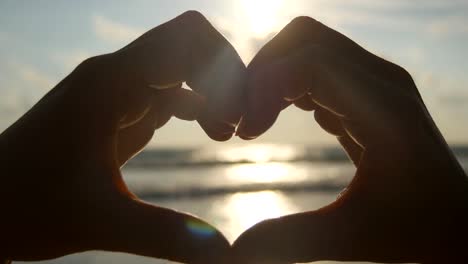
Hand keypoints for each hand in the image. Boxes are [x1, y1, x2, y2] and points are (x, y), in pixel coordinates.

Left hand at [0, 11, 244, 262]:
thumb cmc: (26, 208)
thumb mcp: (100, 222)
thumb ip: (166, 235)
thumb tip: (226, 254)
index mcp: (111, 84)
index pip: (188, 40)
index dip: (226, 71)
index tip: (235, 123)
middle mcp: (116, 76)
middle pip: (192, 45)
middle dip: (226, 78)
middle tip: (238, 127)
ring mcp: (118, 91)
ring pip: (184, 67)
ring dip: (214, 93)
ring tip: (226, 135)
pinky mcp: (120, 110)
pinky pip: (172, 89)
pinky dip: (200, 105)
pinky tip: (210, 134)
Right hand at [234, 17, 467, 262]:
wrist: (454, 218)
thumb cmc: (414, 229)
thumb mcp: (351, 237)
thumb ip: (291, 239)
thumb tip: (235, 250)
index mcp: (384, 113)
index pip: (310, 64)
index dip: (264, 88)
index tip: (246, 133)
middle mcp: (383, 82)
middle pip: (305, 39)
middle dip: (263, 72)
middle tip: (247, 121)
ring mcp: (376, 80)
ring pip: (308, 45)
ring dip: (273, 76)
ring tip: (258, 122)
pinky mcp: (367, 88)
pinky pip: (317, 64)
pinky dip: (288, 84)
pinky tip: (281, 119)